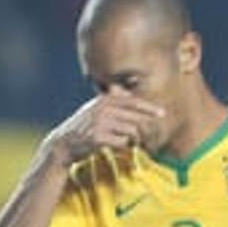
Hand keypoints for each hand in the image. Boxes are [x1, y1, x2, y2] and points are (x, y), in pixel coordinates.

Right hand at [47, 94, 165, 164]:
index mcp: (103, 100)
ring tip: (126, 142)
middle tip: (141, 138)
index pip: (132, 101)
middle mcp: (102, 108)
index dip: (148, 108)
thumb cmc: (86, 126)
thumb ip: (114, 97)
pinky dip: (123, 147)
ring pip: (132, 131)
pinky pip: (123, 143)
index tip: (162, 114)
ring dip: (133, 140)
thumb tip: (134, 79)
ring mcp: (100, 122)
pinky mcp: (98, 137)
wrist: (65, 143)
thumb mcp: (97, 108)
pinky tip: (115, 146)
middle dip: (143, 130)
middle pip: (136, 118)